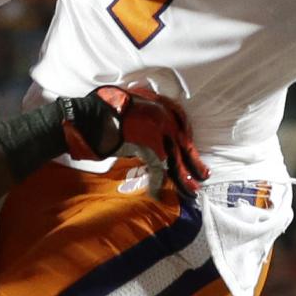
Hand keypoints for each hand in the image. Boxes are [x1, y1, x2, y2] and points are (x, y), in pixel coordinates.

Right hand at [63, 80, 207, 190]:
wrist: (92, 116)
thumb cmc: (105, 107)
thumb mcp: (131, 101)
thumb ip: (143, 110)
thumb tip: (147, 120)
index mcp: (159, 104)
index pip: (181, 122)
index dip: (188, 141)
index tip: (191, 152)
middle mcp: (163, 117)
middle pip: (183, 143)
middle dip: (193, 161)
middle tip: (203, 175)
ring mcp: (157, 133)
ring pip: (175, 158)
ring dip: (183, 176)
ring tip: (192, 190)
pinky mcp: (148, 148)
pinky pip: (158, 168)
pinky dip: (158, 182)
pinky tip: (160, 194)